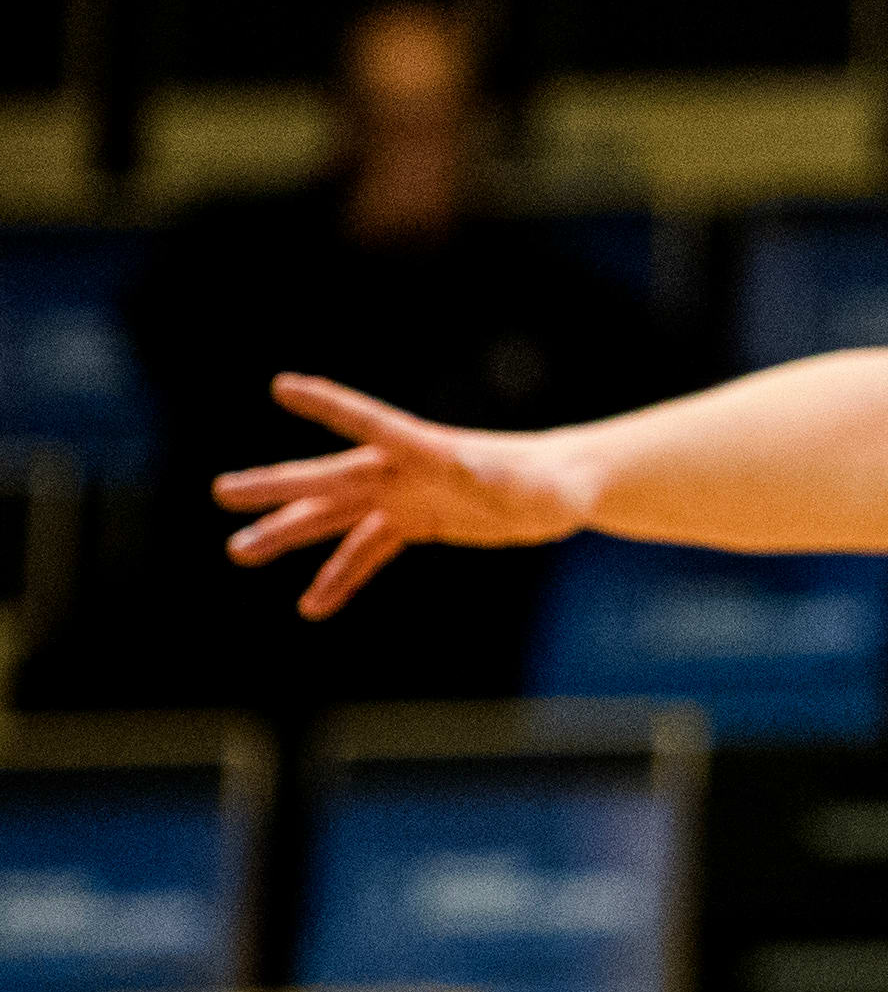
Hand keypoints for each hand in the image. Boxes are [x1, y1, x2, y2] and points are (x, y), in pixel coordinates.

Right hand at [213, 374, 598, 616]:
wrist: (559, 490)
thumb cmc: (545, 480)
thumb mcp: (520, 485)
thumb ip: (490, 479)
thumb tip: (473, 474)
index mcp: (422, 448)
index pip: (369, 422)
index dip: (329, 406)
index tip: (283, 387)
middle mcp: (401, 468)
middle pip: (330, 479)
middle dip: (278, 488)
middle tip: (225, 494)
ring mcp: (402, 495)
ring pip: (334, 517)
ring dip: (290, 535)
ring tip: (240, 551)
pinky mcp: (413, 522)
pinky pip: (367, 550)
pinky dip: (341, 576)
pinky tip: (312, 605)